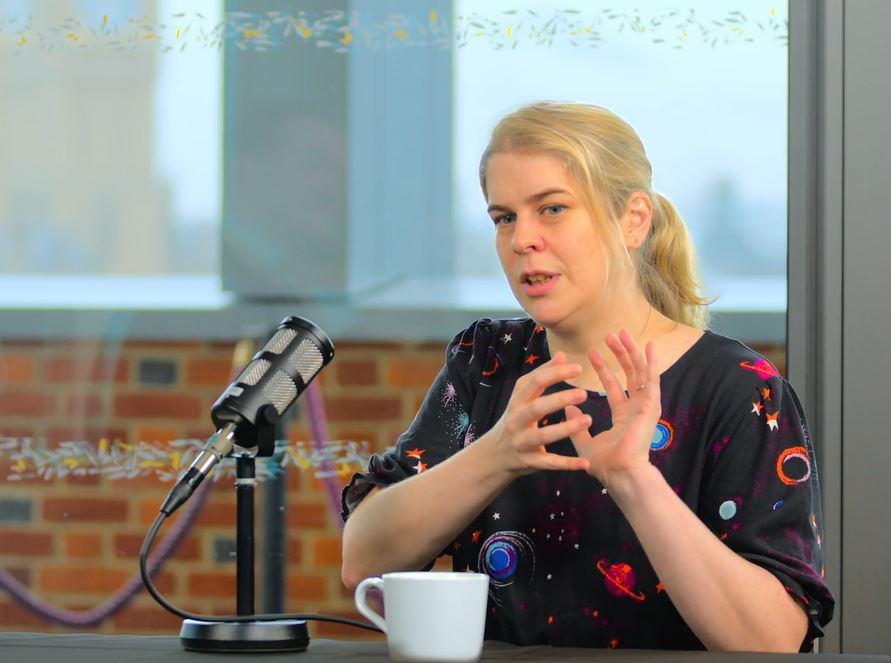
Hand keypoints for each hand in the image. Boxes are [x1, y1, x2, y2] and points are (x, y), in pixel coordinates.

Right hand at [486, 352, 591, 475]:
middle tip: (584, 393)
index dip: (555, 373)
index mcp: (517, 401)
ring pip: (543, 435)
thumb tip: (562, 354)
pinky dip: (567, 464)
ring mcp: (522, 442)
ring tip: (588, 420)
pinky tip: (585, 463)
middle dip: (559, 399)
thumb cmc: (515, 419)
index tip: (578, 368)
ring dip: (566, 428)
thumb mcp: (523, 397)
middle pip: (536, 408)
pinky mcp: (529, 461)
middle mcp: (516, 421)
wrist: (494, 455)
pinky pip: (549, 463)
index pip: (534, 382)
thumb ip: (542, 376)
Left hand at [565, 330, 660, 490]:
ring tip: (622, 334)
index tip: (592, 353)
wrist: (619, 473)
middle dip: (620, 354)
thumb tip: (569, 407)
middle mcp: (636, 409)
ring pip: (640, 373)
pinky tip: (650, 346)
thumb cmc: (605, 464)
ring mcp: (646, 407)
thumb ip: (577, 424)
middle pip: (630, 375)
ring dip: (632, 352)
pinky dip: (652, 362)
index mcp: (624, 417)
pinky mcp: (651, 406)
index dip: (604, 369)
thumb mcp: (585, 442)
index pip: (614, 387)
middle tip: (610, 335)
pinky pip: (653, 380)